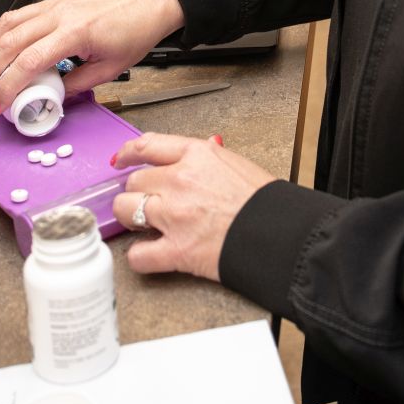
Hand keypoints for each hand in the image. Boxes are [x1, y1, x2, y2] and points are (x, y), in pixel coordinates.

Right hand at [0, 0, 184, 110]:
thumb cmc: (136, 30)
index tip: (0, 104)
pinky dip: (1, 31)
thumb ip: (77, 85)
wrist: (150, 3)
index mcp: (75, 32)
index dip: (8, 86)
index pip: (28, 62)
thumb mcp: (110, 69)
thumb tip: (52, 97)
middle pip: (9, 42)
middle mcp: (60, 14)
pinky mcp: (55, 2)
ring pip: (8, 24)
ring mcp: (55, 5)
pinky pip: (19, 15)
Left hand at [109, 133, 274, 280]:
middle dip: (135, 191)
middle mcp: (180, 181)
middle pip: (134, 181)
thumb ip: (209, 159)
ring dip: (130, 219)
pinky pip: (139, 255)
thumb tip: (199, 153)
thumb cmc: (266, 202)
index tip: (122, 160)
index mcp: (197, 156)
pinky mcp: (176, 251)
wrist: (281, 233)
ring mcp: (174, 216)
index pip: (147, 146)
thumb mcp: (237, 164)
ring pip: (125, 211)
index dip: (128, 153)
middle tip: (144, 200)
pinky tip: (149, 254)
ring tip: (143, 224)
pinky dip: (140, 257)